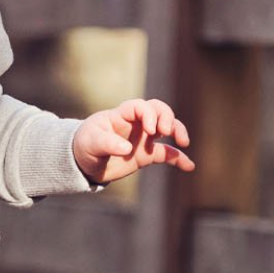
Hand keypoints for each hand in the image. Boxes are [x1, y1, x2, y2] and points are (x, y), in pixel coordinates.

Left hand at [72, 98, 193, 184]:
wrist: (84, 161)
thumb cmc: (85, 145)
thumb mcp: (91, 143)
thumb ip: (107, 143)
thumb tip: (127, 149)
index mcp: (122, 115)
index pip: (141, 106)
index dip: (150, 115)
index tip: (152, 130)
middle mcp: (136, 123)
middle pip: (159, 110)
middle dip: (167, 118)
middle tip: (165, 131)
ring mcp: (144, 138)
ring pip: (168, 128)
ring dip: (177, 131)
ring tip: (183, 143)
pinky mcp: (147, 155)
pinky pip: (167, 154)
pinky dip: (179, 159)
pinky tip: (189, 166)